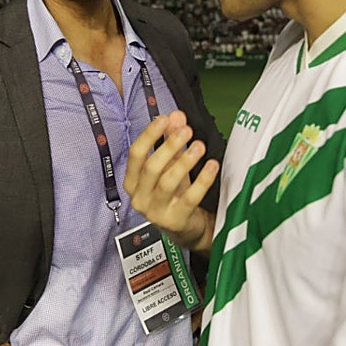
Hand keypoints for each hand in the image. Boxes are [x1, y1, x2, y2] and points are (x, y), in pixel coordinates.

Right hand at [124, 110, 219, 254]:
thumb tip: (176, 115)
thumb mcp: (171, 165)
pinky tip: (212, 165)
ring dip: (185, 161)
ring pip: (168, 182)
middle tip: (187, 130)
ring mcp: (156, 212)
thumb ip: (170, 140)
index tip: (164, 119)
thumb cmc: (174, 194)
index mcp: (133, 182)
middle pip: (151, 167)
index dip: (149, 135)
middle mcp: (140, 198)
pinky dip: (202, 180)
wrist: (186, 229)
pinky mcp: (175, 221)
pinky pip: (190, 198)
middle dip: (169, 146)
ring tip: (200, 146)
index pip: (135, 155)